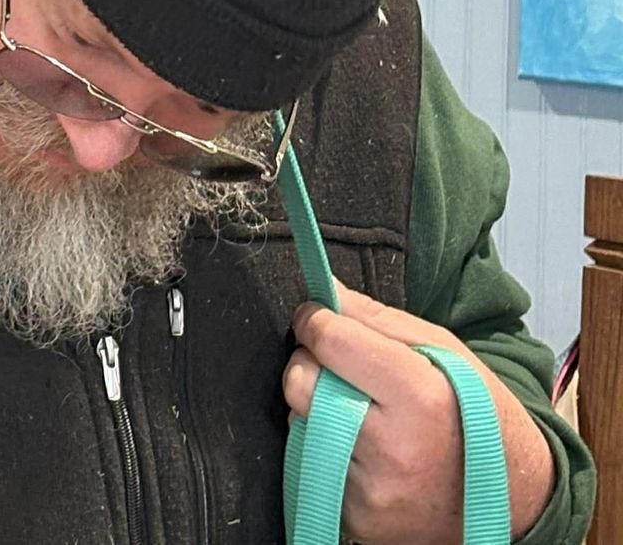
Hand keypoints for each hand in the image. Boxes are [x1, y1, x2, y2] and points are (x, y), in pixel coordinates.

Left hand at [282, 281, 554, 543]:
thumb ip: (378, 318)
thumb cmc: (479, 414)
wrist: (515, 501)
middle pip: (301, 384)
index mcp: (419, 397)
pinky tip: (367, 452)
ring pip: (301, 425)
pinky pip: (313, 467)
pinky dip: (329, 451)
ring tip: (365, 414)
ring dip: (318, 410)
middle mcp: (391, 449)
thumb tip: (325, 294)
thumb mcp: (446, 350)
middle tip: (342, 368)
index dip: (315, 320)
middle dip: (312, 365)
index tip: (317, 317)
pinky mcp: (357, 521)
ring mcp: (371, 492)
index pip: (330, 342)